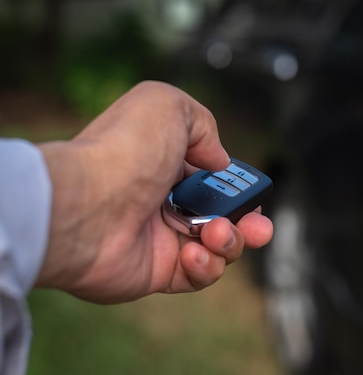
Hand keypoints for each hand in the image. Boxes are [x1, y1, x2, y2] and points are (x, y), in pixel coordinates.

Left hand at [36, 81, 272, 303]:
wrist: (84, 206)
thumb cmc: (124, 152)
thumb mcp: (168, 106)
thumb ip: (204, 124)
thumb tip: (218, 162)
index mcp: (168, 164)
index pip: (215, 180)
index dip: (239, 188)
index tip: (255, 194)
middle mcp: (166, 201)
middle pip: (224, 216)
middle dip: (250, 223)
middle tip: (258, 226)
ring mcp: (162, 238)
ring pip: (218, 248)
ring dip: (230, 242)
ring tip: (216, 233)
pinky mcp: (157, 273)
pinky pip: (197, 276)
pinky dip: (205, 266)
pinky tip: (190, 253)